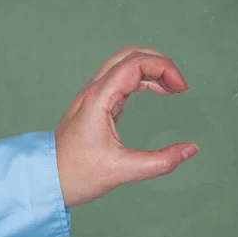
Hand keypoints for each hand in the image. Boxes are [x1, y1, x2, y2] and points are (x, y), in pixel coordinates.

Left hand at [55, 46, 198, 206]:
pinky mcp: (94, 105)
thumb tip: (191, 149)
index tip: (182, 89)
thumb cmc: (77, 175)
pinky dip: (140, 79)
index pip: (135, 64)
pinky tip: (154, 92)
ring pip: (123, 64)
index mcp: (99, 100)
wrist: (46, 180)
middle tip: (180, 85)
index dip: (163, 68)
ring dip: (150, 69)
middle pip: (129, 56)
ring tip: (172, 88)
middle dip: (159, 62)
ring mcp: (92, 96)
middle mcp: (94, 91)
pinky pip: (119, 79)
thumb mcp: (123, 171)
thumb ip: (161, 161)